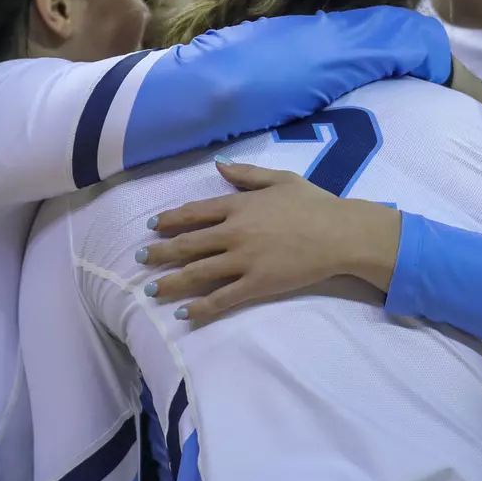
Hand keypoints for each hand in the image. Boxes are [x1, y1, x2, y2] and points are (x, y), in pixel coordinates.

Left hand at [141, 160, 401, 322]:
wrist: (341, 233)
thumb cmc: (315, 204)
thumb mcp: (281, 179)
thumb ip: (246, 175)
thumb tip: (218, 166)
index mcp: (239, 206)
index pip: (194, 213)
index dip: (170, 220)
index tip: (152, 226)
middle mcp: (234, 233)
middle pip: (187, 244)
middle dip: (160, 252)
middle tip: (140, 258)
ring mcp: (244, 260)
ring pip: (197, 273)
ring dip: (170, 282)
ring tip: (150, 289)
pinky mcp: (257, 284)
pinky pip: (222, 298)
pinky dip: (200, 307)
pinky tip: (184, 314)